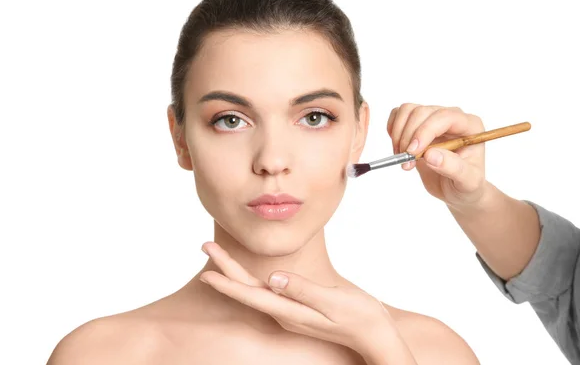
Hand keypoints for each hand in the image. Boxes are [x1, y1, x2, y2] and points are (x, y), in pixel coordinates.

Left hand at [198, 242, 407, 359]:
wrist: (373, 333)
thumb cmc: (358, 316)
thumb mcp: (332, 301)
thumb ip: (302, 290)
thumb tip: (273, 279)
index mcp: (289, 311)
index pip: (250, 295)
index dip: (226, 281)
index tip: (206, 269)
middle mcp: (284, 313)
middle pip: (247, 289)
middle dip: (225, 268)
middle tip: (206, 246)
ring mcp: (290, 311)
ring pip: (254, 289)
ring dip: (235, 272)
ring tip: (219, 256)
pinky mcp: (297, 306)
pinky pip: (267, 291)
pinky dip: (251, 278)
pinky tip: (247, 274)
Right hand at [387, 104, 486, 208]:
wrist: (456, 189)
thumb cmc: (466, 184)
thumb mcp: (467, 182)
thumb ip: (453, 167)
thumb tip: (430, 155)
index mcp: (470, 126)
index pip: (444, 116)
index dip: (425, 131)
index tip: (413, 152)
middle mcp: (452, 118)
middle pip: (422, 112)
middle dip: (409, 136)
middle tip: (406, 161)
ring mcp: (433, 119)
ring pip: (408, 110)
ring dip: (399, 134)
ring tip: (403, 157)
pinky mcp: (418, 123)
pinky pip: (400, 114)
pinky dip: (393, 130)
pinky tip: (399, 148)